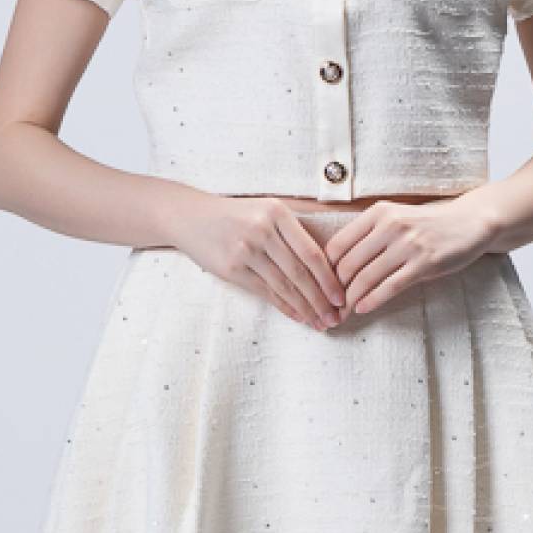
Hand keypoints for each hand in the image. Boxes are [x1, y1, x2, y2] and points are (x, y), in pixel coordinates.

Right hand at [170, 193, 350, 328]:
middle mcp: (263, 230)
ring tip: (320, 323)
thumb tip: (328, 265)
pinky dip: (284, 307)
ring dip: (305, 308)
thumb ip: (293, 230)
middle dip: (321, 300)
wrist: (191, 217)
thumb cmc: (236, 216)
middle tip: (335, 319)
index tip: (341, 298)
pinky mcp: (232, 268)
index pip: (312, 252)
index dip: (329, 279)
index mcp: (278, 213)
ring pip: (284, 286)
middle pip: (301, 273)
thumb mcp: (266, 210)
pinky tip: (298, 316)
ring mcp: (246, 250)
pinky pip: (265, 292)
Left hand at [324, 195, 496, 318]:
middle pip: (348, 264)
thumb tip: (335, 267)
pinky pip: (390, 286)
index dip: (323, 270)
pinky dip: (373, 300)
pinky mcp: (424, 263)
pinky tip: (362, 309)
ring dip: (350, 300)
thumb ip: (368, 236)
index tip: (319, 287)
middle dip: (334, 291)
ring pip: (367, 277)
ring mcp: (408, 244)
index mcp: (377, 213)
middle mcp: (390, 225)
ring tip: (342, 313)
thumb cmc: (426, 225)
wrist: (469, 222)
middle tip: (327, 308)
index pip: (338, 245)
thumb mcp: (394, 219)